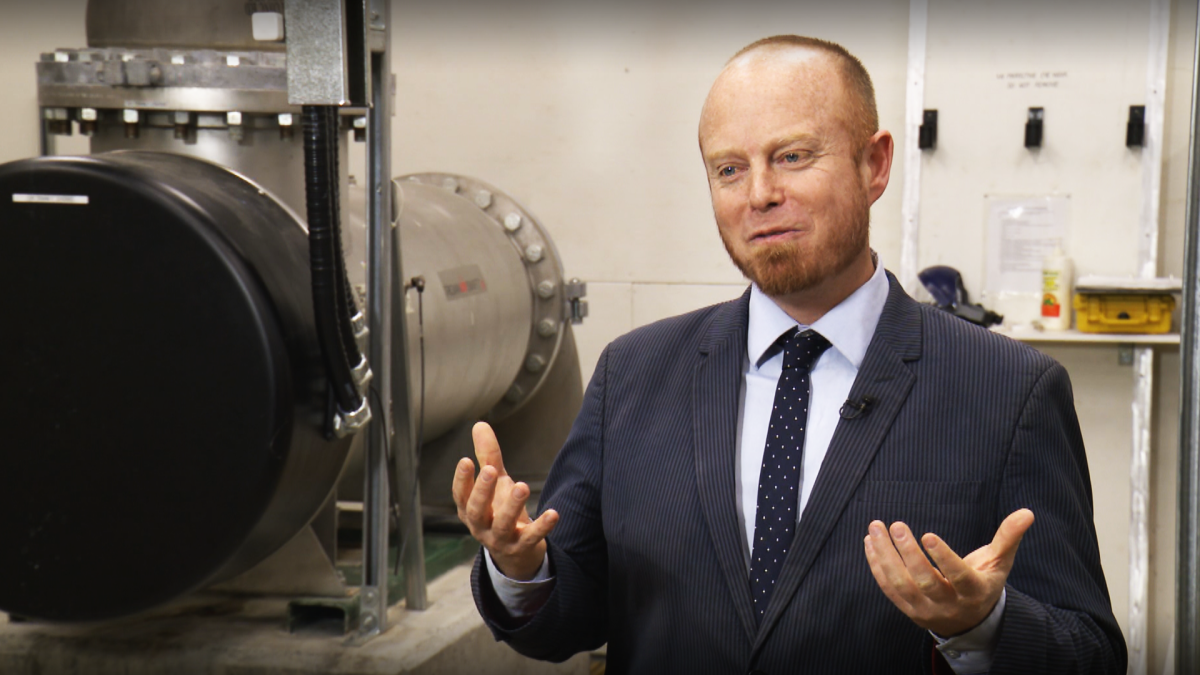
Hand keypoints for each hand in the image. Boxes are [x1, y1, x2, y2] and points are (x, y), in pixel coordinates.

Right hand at [452, 421, 558, 580]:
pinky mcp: (521, 547)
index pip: (461, 496)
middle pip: (477, 511)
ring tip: (521, 486)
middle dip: (482, 491)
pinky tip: (553, 513)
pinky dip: (542, 526)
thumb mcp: (494, 483)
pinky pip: (531, 538)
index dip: (462, 480)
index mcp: (469, 510)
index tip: (466, 460)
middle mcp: (481, 526)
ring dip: (511, 506)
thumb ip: (487, 456)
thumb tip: (479, 424)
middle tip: (490, 470)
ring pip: (503, 524)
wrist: (515, 552)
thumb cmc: (499, 509)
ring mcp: (500, 539)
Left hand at [863, 508, 1034, 636]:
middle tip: (897, 525)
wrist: (969, 621)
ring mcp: (925, 609)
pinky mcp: (907, 610)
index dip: (943, 558)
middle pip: (925, 581)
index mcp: (973, 591)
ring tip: (876, 527)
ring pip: (901, 585)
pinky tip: (871, 542)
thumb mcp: (999, 563)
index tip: (927, 535)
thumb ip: (1009, 537)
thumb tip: (1027, 512)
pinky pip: (888, 588)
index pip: (958, 577)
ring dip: (885, 556)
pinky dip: (877, 565)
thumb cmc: (984, 582)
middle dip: (908, 553)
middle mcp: (948, 604)